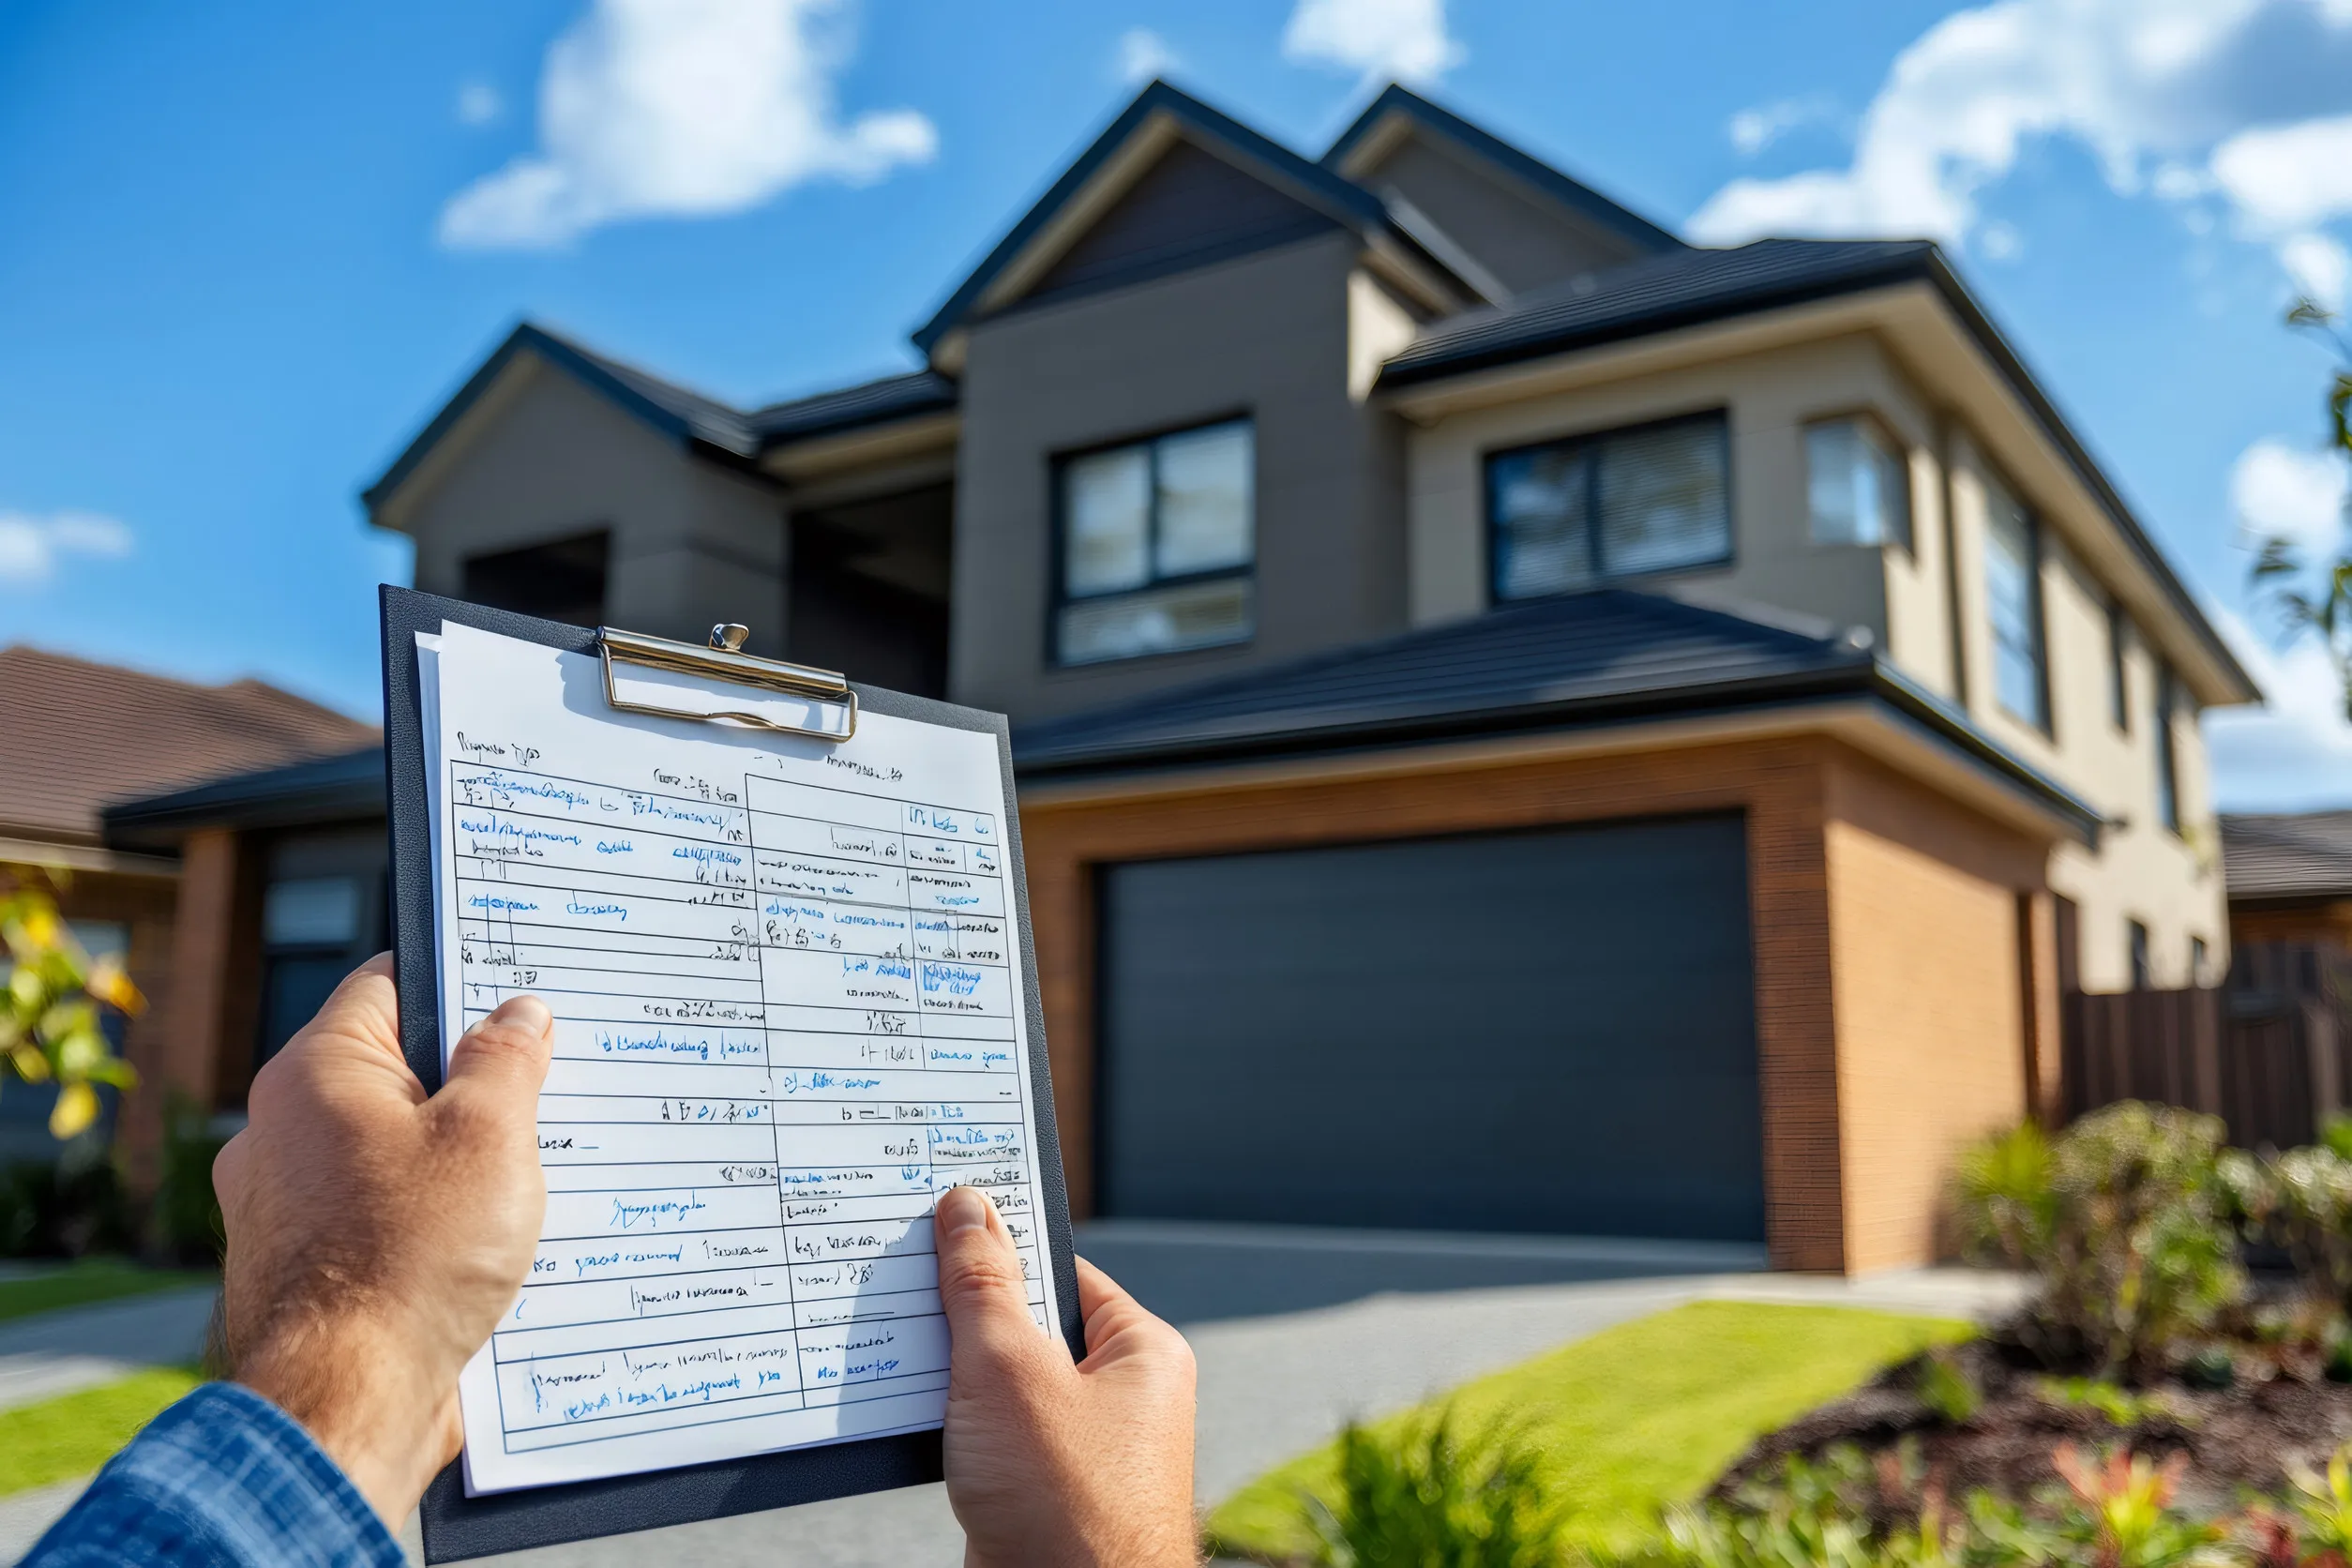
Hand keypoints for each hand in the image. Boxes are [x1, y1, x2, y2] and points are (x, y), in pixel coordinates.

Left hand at [211, 954, 552, 1526]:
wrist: (346, 1401)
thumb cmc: (410, 1258)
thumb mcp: (489, 1136)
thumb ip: (507, 1062)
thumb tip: (518, 1015)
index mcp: (314, 1074)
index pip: (389, 985)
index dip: (462, 979)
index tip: (521, 989)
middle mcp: (279, 1132)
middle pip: (394, 1073)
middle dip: (471, 1083)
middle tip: (545, 1092)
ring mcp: (284, 1207)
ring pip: (389, 1153)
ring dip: (454, 1162)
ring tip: (526, 1180)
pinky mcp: (303, 1273)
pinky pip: (377, 1221)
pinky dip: (428, 1225)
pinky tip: (486, 1248)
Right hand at [933, 1186, 1197, 1567]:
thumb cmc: (1067, 1503)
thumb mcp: (1010, 1370)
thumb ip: (982, 1287)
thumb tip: (967, 1208)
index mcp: (1144, 1353)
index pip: (1064, 1271)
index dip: (1001, 1247)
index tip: (943, 1224)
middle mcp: (1124, 1399)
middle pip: (1030, 1326)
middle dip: (968, 1314)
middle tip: (906, 1287)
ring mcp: (1084, 1452)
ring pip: (1004, 1387)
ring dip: (954, 1375)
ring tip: (901, 1352)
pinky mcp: (1045, 1495)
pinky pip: (993, 1438)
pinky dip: (953, 1426)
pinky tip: (915, 1417)